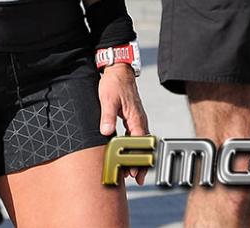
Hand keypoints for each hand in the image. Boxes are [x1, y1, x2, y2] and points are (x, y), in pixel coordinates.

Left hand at [98, 63, 150, 184]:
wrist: (119, 71)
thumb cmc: (113, 84)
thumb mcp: (108, 99)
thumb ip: (107, 116)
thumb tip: (106, 132)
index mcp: (136, 119)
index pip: (139, 145)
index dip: (136, 160)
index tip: (132, 172)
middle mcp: (140, 121)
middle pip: (143, 148)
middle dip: (140, 164)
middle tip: (135, 179)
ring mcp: (138, 120)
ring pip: (140, 144)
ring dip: (137, 158)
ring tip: (132, 172)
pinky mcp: (133, 118)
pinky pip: (136, 137)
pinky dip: (134, 149)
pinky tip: (128, 155)